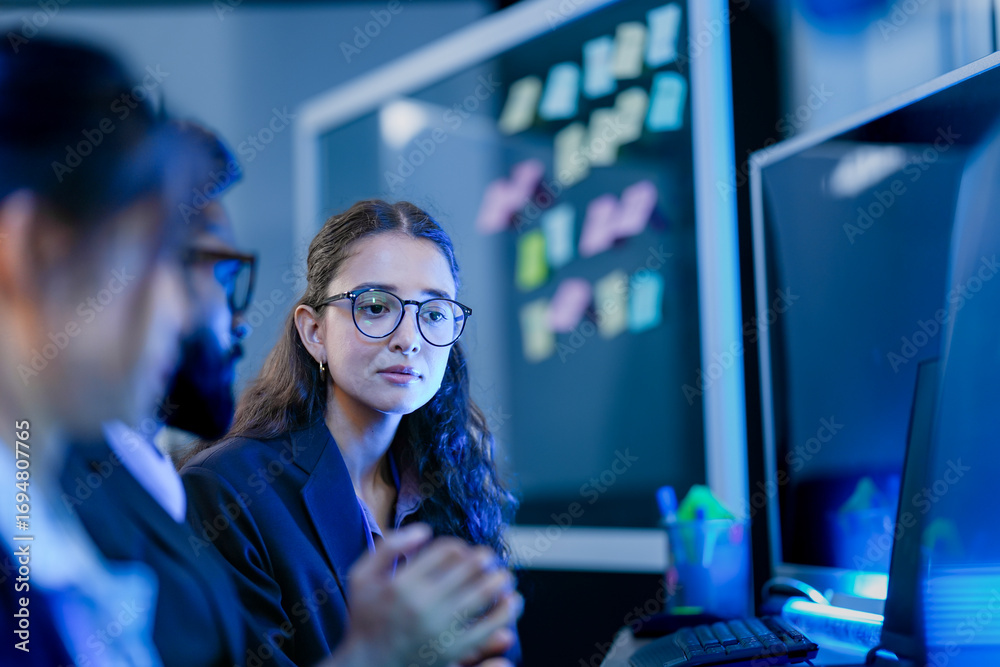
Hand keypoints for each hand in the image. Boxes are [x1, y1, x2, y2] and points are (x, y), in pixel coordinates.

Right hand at [327, 524, 522, 666]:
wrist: (369, 665)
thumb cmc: (366, 618)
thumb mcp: (362, 576)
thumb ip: (388, 546)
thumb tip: (425, 530)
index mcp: (403, 583)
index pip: (446, 551)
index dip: (459, 546)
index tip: (461, 552)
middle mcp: (423, 604)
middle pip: (470, 567)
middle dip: (484, 558)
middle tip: (489, 558)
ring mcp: (441, 628)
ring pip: (485, 591)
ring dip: (500, 578)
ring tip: (504, 576)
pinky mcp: (454, 649)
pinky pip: (490, 625)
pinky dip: (507, 610)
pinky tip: (512, 601)